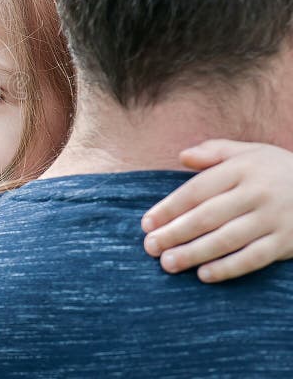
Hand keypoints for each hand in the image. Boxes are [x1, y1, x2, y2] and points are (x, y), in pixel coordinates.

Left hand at [141, 139, 292, 282]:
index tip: (146, 223)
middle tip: (150, 247)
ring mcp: (273, 219)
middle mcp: (257, 193)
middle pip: (207, 216)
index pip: (196, 190)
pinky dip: (228, 268)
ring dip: (194, 253)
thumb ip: (214, 151)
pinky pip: (254, 258)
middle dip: (174, 233)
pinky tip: (204, 275)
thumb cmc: (276, 170)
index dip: (169, 208)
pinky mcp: (287, 242)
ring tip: (168, 263)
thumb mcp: (249, 152)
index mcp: (242, 169)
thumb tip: (182, 156)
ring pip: (227, 240)